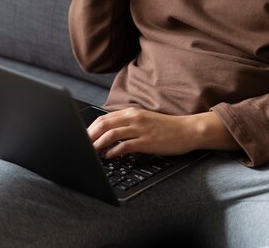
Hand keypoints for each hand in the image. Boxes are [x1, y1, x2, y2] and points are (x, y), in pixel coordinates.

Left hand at [87, 107, 239, 158]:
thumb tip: (109, 134)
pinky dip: (113, 151)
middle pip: (104, 124)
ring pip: (111, 134)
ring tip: (90, 153)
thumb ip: (128, 124)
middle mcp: (134, 117)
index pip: (104, 118)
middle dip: (89, 136)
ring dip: (98, 144)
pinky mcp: (147, 141)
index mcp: (132, 112)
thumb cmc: (166, 128)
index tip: (82, 139)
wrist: (188, 130)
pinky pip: (125, 146)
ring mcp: (140, 129)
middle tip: (81, 147)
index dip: (89, 129)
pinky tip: (108, 157)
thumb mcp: (144, 121)